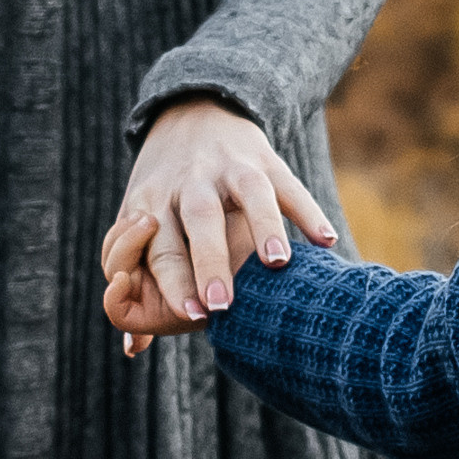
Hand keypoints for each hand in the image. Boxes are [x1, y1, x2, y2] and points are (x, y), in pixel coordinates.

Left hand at [100, 100, 335, 351]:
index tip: (192, 317)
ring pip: (248, 193)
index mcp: (152, 202)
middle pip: (199, 219)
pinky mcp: (264, 158)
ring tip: (277, 266)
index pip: (161, 246)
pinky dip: (306, 211)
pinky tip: (324, 240)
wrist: (193, 111)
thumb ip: (140, 286)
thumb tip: (134, 347)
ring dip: (263, 228)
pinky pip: (288, 184)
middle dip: (211, 262)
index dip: (174, 282)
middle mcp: (189, 182)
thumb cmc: (163, 190)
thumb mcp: (136, 223)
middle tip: (223, 304)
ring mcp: (228, 167)